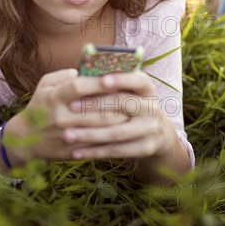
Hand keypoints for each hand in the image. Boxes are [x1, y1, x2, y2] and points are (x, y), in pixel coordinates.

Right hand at [6, 68, 129, 162]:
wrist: (25, 140)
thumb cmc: (39, 106)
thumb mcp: (44, 85)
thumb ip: (63, 75)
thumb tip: (84, 71)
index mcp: (54, 97)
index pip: (78, 87)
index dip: (97, 82)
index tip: (114, 77)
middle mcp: (60, 116)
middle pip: (95, 109)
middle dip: (117, 103)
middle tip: (134, 96)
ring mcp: (67, 135)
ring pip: (101, 128)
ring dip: (120, 120)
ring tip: (134, 113)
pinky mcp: (73, 151)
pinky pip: (98, 144)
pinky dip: (113, 137)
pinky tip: (124, 130)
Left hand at [61, 71, 176, 161]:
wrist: (157, 132)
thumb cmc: (129, 103)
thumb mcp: (128, 91)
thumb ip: (109, 82)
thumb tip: (78, 73)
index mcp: (147, 88)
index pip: (138, 80)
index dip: (121, 79)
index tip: (101, 80)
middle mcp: (152, 107)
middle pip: (123, 104)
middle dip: (95, 105)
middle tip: (70, 107)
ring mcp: (150, 129)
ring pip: (117, 132)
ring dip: (89, 134)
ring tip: (67, 134)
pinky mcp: (145, 148)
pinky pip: (116, 151)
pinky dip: (94, 151)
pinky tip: (76, 152)